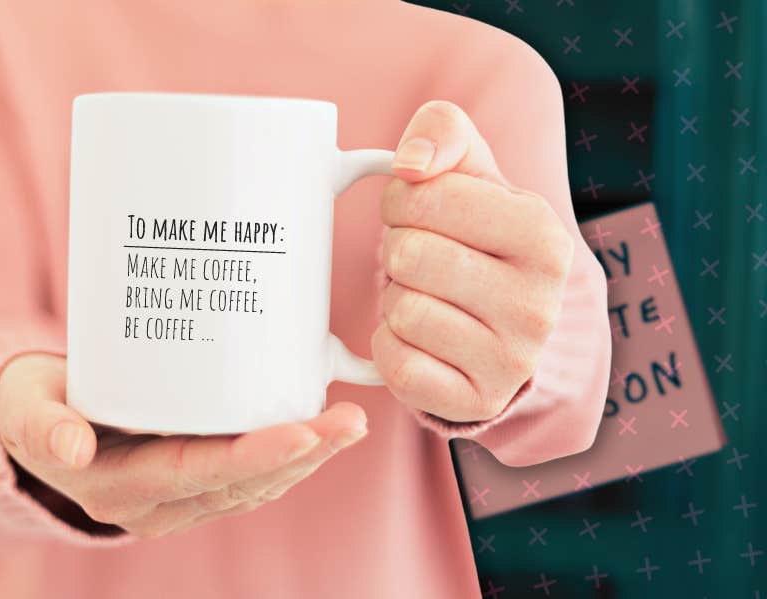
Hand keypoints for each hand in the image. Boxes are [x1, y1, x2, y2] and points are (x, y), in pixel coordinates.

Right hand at [0, 353, 367, 537]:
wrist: (28, 423)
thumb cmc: (28, 406)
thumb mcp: (24, 410)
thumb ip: (42, 425)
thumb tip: (71, 447)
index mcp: (119, 488)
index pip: (200, 475)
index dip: (255, 456)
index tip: (303, 430)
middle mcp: (155, 505)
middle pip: (242, 484)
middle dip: (302, 454)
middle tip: (351, 420)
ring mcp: (176, 498)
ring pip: (254, 485)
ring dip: (306, 457)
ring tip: (350, 421)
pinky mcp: (189, 480)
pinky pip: (247, 477)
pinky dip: (287, 454)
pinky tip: (320, 428)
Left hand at [374, 100, 573, 422]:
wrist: (506, 322)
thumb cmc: (477, 233)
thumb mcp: (472, 169)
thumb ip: (443, 130)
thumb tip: (411, 161)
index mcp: (542, 234)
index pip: (423, 195)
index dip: (401, 200)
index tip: (419, 213)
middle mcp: (538, 302)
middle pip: (408, 254)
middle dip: (397, 250)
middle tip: (421, 260)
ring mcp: (511, 360)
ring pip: (401, 311)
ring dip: (395, 299)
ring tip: (427, 296)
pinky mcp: (475, 400)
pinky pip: (395, 364)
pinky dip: (390, 346)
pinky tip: (419, 338)